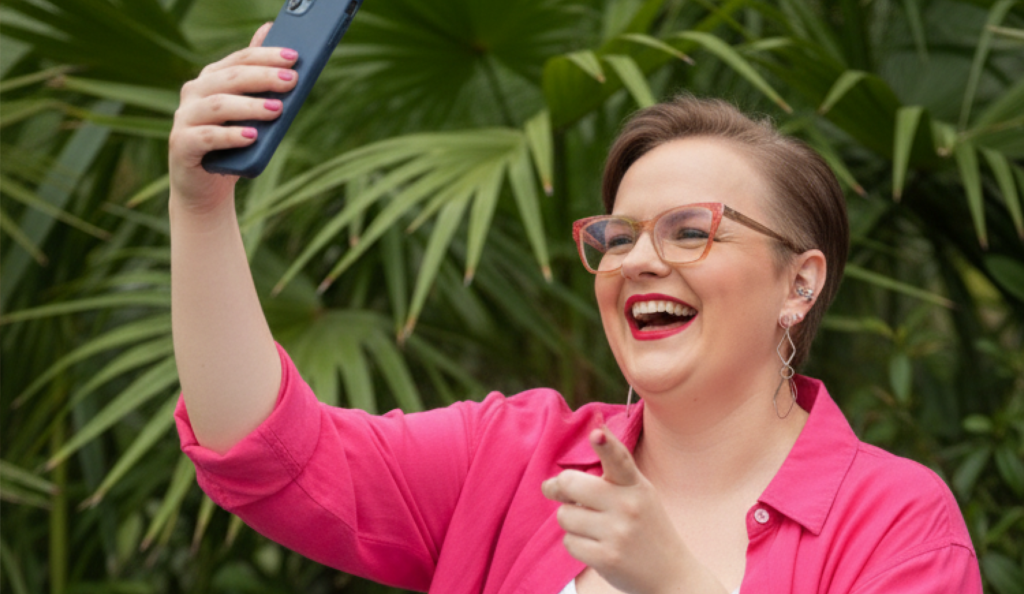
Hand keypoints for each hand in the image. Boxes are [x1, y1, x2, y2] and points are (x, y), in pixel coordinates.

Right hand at [168, 23, 298, 211]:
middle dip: (263, 77)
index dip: (266, 56)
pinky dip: (231, 136)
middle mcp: (194, 94)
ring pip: (219, 105)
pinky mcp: (181, 145)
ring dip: (251, 106)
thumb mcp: (249, 113)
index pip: (240, 60)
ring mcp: (185, 118)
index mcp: (211, 79)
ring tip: (278, 109)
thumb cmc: (232, 146)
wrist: (205, 188)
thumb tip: (269, 30)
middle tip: (291, 80)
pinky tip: (253, 136)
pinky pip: (206, 137)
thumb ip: (257, 78)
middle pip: (230, 78)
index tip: (294, 57)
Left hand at [542, 427, 725, 593]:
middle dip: (559, 489)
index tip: (596, 433)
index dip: (606, 445)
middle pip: (570, 484)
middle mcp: (627, 506)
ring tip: (591, 527)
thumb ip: (609, 478)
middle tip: (557, 491)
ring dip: (570, 521)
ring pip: (564, 515)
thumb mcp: (640, 494)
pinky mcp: (606, 558)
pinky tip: (595, 546)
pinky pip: (569, 542)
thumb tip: (554, 480)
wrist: (671, 574)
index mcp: (635, 485)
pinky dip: (576, 544)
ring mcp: (617, 533)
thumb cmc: (646, 527)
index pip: (619, 459)